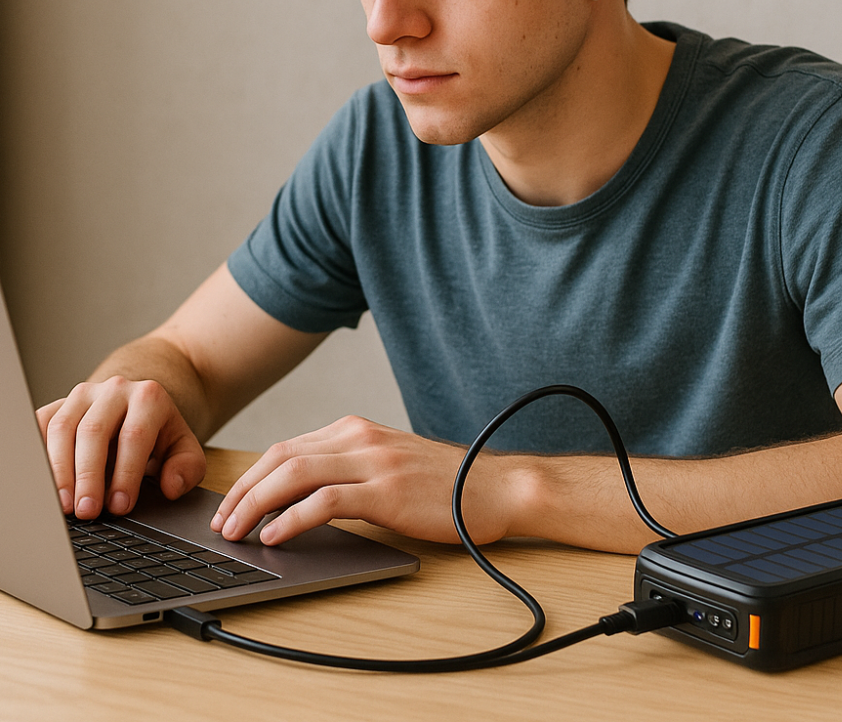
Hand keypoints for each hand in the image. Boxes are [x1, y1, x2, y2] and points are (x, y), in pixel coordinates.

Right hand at [36, 377, 206, 518]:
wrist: (140, 405)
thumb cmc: (160, 433)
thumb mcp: (184, 448)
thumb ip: (188, 467)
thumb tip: (171, 486)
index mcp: (149, 397)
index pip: (134, 435)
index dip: (126, 473)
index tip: (120, 506)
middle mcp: (114, 390)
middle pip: (94, 431)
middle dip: (88, 475)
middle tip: (87, 511)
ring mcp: (82, 395)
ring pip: (62, 429)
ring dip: (59, 470)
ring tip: (64, 505)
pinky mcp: (58, 405)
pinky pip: (40, 427)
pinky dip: (38, 456)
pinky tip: (43, 484)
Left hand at [211, 416, 515, 545]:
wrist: (495, 487)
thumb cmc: (445, 483)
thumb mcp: (390, 463)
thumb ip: (350, 468)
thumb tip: (301, 498)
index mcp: (357, 429)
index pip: (287, 448)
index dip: (251, 476)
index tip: (232, 504)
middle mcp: (360, 438)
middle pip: (281, 457)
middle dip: (242, 490)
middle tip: (222, 522)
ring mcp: (373, 462)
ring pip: (294, 475)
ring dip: (256, 504)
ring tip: (236, 532)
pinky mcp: (386, 492)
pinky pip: (326, 501)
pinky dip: (292, 518)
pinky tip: (275, 535)